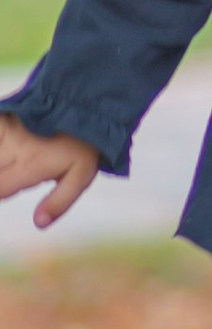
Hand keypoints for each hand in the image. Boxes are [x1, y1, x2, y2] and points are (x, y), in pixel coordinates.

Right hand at [0, 114, 100, 228]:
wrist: (86, 105)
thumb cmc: (81, 145)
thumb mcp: (80, 176)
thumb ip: (59, 202)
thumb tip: (39, 223)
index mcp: (31, 164)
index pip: (0, 189)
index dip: (1, 193)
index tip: (8, 191)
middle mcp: (13, 146)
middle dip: (1, 177)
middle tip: (14, 176)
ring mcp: (6, 128)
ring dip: (0, 161)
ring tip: (11, 166)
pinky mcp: (3, 116)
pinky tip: (6, 152)